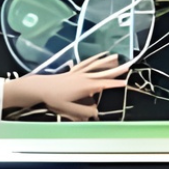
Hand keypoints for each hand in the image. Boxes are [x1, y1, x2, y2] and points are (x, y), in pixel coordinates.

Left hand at [2, 53, 130, 120]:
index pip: (104, 85)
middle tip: (128, 65)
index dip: (115, 84)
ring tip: (117, 57)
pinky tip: (99, 55)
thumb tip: (95, 112)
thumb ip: (83, 111)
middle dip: (116, 70)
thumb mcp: (69, 109)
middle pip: (103, 72)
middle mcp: (84, 77)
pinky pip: (87, 63)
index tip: (126, 83)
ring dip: (107, 61)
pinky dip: (95, 59)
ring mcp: (79, 73)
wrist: (40, 87)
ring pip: (96, 65)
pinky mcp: (74, 71)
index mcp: (85, 86)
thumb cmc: (54, 98)